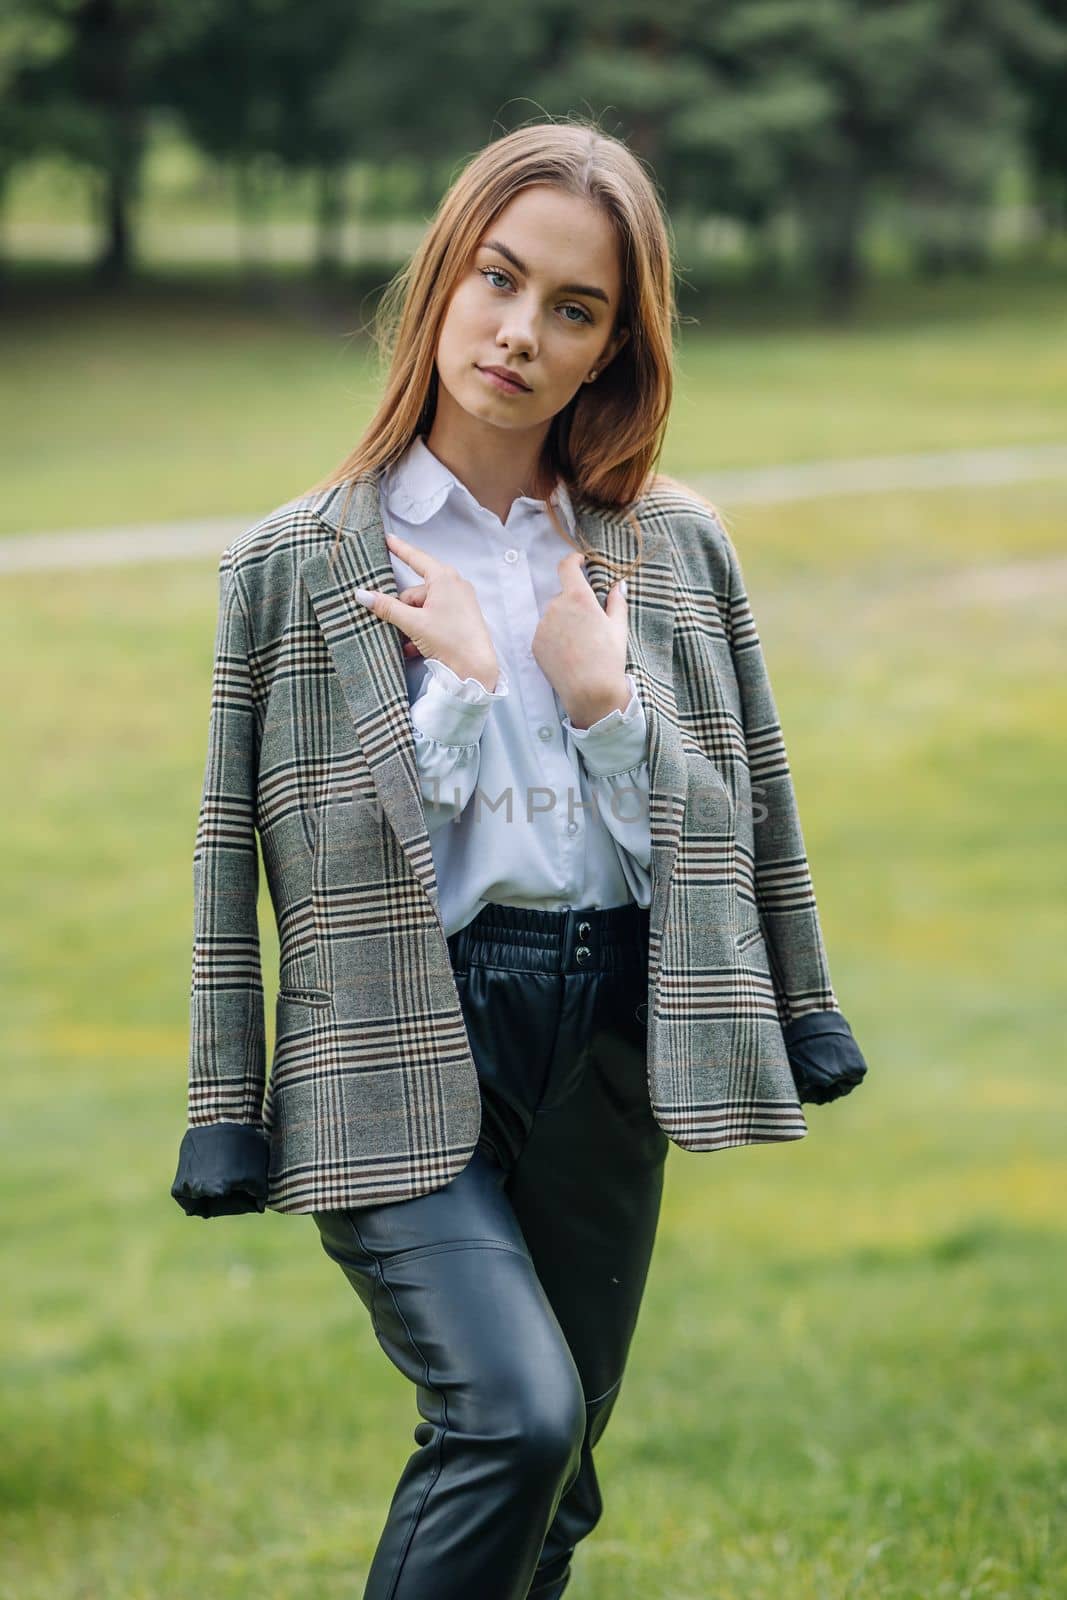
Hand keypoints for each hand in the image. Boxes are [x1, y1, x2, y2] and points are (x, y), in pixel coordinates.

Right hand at [351, 532, 500, 690]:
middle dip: (403, 611)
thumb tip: (362, 594)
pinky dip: (422, 631)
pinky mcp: (461, 618)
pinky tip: (414, 648)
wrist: (476, 669)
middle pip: (415, 592)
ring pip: (423, 608)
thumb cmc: (449, 640)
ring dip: (411, 625)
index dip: (399, 548)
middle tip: (396, 628)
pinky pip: (434, 618)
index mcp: (444, 578)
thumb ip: (387, 607)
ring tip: (407, 643)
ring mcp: (459, 602)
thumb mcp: (413, 623)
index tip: (387, 538)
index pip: (416, 558)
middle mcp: (454, 585)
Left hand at [532, 552, 629, 726]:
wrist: (590, 692)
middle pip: (564, 596)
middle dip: (576, 604)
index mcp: (577, 598)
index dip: (573, 560)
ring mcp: (542, 625)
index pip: (567, 566)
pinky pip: (546, 632)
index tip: (579, 561)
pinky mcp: (535, 643)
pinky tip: (569, 653)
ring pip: (554, 615)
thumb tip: (619, 586)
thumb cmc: (608, 658)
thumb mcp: (619, 628)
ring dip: (565, 621)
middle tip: (590, 625)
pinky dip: (555, 637)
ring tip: (580, 644)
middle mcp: (555, 607)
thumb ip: (617, 602)